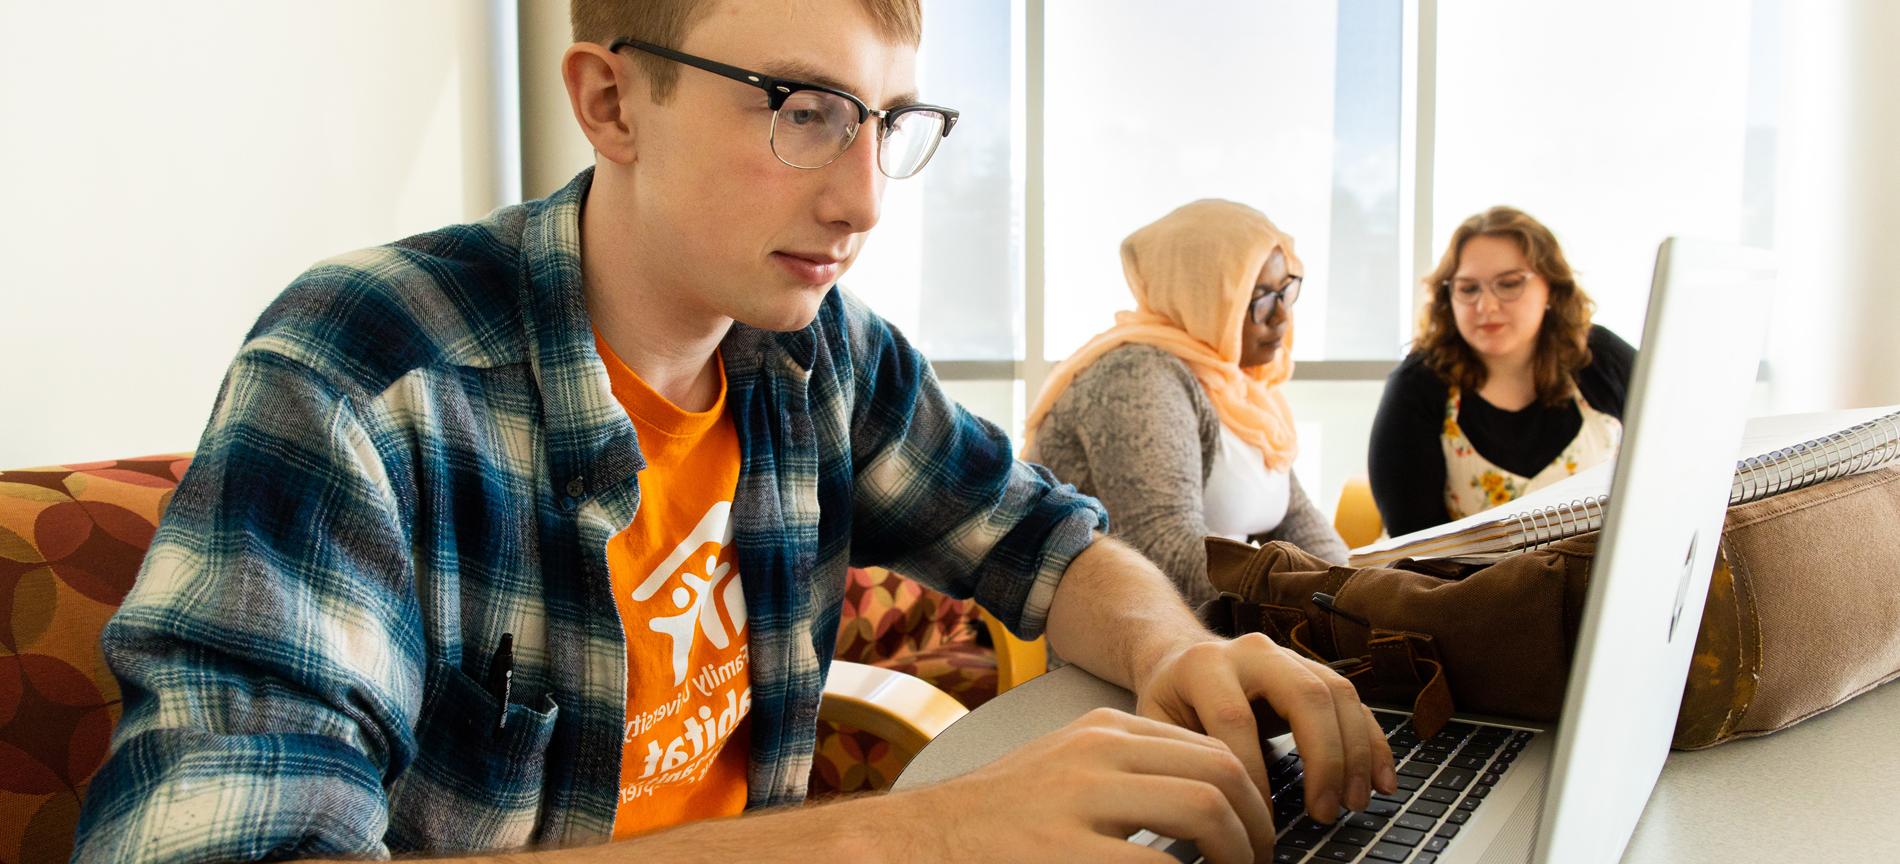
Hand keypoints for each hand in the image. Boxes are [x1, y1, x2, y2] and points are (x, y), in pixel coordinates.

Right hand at [908, 707, 1275, 863]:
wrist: (918, 844)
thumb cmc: (996, 823)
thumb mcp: (1067, 776)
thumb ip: (1128, 780)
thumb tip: (1208, 810)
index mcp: (1102, 732)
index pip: (1209, 747)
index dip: (1251, 797)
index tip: (1257, 835)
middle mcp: (1097, 752)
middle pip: (1221, 770)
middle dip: (1259, 825)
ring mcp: (1081, 799)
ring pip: (1205, 807)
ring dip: (1240, 853)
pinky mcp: (1067, 851)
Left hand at [1134, 632, 1397, 822]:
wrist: (1179, 658)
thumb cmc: (1170, 702)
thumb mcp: (1158, 725)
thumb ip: (1183, 757)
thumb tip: (1216, 809)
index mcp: (1204, 664)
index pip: (1235, 719)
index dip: (1253, 775)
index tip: (1260, 822)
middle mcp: (1252, 651)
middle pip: (1304, 696)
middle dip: (1324, 760)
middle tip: (1325, 813)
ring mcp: (1288, 656)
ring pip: (1337, 695)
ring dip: (1355, 754)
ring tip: (1355, 803)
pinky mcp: (1314, 670)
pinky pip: (1354, 702)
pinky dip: (1374, 743)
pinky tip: (1382, 781)